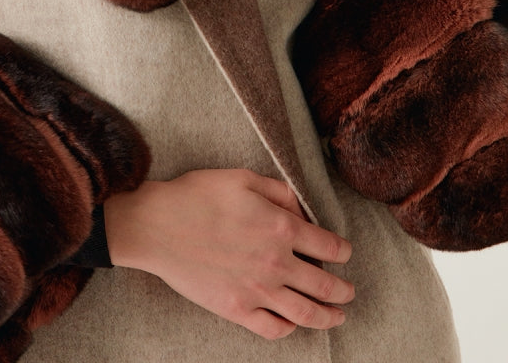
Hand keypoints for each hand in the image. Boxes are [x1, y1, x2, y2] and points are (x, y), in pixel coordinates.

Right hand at [104, 169, 352, 338]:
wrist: (159, 225)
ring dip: (328, 317)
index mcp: (281, 226)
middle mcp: (277, 262)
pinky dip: (289, 329)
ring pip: (306, 313)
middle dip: (343, 289)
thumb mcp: (243, 178)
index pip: (329, 246)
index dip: (343, 251)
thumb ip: (280, 192)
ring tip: (337, 317)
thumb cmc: (198, 195)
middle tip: (348, 291)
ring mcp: (258, 290)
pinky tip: (293, 324)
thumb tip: (302, 210)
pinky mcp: (237, 309)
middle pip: (325, 285)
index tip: (345, 253)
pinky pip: (273, 329)